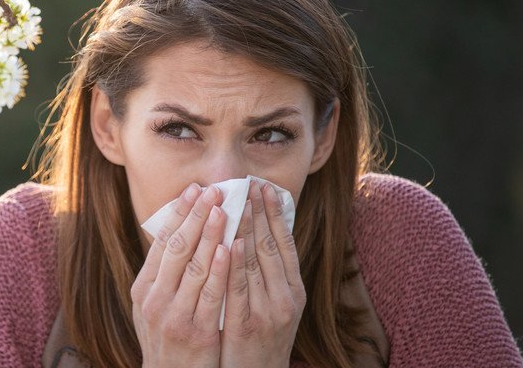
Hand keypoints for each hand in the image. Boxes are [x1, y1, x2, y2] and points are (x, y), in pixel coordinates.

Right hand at [131, 184, 229, 367]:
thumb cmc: (168, 341)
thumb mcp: (153, 307)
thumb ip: (163, 275)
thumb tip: (176, 233)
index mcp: (143, 288)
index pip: (162, 241)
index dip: (178, 213)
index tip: (194, 189)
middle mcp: (154, 299)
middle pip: (176, 247)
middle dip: (195, 215)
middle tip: (212, 189)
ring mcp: (174, 316)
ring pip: (193, 265)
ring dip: (209, 233)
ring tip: (223, 208)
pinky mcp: (196, 332)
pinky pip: (209, 295)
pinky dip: (218, 269)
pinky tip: (227, 248)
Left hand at [220, 180, 304, 367]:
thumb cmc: (260, 340)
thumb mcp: (273, 305)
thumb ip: (267, 274)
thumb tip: (257, 235)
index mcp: (293, 290)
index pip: (284, 242)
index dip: (275, 213)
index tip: (265, 186)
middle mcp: (286, 298)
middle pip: (271, 246)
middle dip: (260, 212)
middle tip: (249, 182)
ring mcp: (268, 312)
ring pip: (256, 263)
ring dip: (246, 229)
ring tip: (238, 201)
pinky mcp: (247, 327)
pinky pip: (239, 291)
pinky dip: (235, 266)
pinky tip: (229, 244)